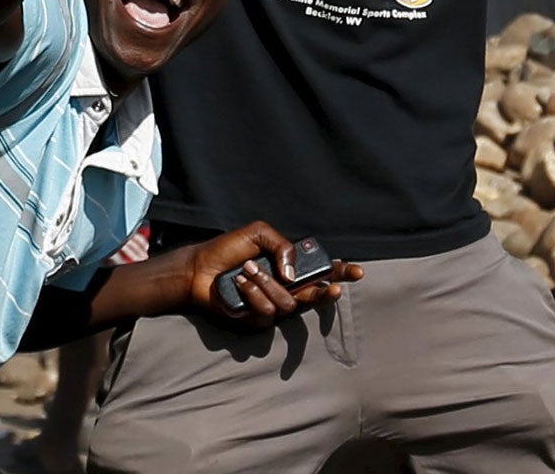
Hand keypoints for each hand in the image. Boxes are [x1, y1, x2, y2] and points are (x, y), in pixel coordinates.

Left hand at [180, 222, 360, 326]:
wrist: (198, 268)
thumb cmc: (226, 251)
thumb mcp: (257, 234)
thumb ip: (283, 246)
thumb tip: (294, 275)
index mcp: (287, 268)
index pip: (320, 271)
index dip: (340, 272)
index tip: (356, 271)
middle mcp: (284, 289)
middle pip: (315, 296)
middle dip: (325, 292)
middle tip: (331, 287)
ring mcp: (272, 306)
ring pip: (289, 303)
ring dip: (267, 283)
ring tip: (247, 270)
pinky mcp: (258, 321)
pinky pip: (267, 311)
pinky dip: (253, 293)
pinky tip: (239, 284)